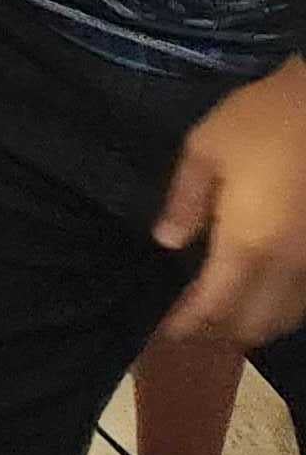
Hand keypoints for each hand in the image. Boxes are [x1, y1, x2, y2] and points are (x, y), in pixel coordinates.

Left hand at [156, 54, 305, 344]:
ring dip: (249, 325)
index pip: (213, 307)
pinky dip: (276, 310)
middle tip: (186, 320)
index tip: (163, 330)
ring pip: (281, 321)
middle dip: (216, 332)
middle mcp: (286, 271)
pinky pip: (301, 303)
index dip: (187, 325)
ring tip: (218, 309)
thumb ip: (185, 201)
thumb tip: (167, 242)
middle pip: (251, 327)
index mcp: (248, 248)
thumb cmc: (262, 122)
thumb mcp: (206, 148)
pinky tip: (258, 291)